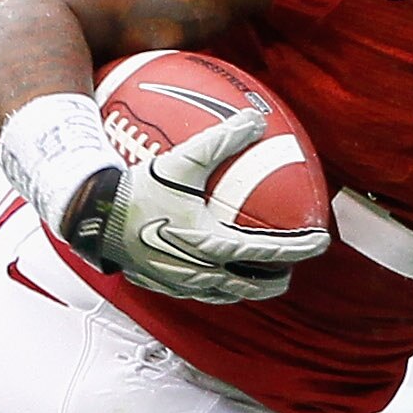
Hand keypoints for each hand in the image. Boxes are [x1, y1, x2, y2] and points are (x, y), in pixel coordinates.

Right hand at [69, 112, 329, 303]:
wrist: (91, 216)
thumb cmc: (136, 187)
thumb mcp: (182, 159)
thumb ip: (222, 139)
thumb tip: (255, 118)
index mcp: (213, 244)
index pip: (271, 253)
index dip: (301, 248)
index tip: (321, 240)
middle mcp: (201, 272)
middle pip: (253, 285)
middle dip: (276, 279)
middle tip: (289, 267)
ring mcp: (181, 284)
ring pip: (227, 294)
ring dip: (248, 286)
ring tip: (258, 275)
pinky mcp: (162, 286)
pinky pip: (199, 293)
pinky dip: (217, 285)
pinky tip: (212, 271)